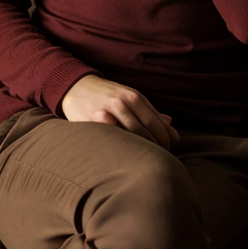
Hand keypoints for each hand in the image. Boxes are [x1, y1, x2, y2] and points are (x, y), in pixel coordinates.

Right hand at [61, 75, 179, 150]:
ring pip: (132, 136)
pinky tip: (125, 157)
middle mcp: (123, 102)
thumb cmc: (107, 95)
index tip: (169, 150)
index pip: (158, 123)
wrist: (76, 87)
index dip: (166, 140)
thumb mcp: (130, 97)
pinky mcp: (94, 121)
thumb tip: (171, 127)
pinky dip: (122, 149)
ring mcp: (108, 111)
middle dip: (156, 148)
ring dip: (141, 151)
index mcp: (134, 96)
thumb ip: (150, 112)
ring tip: (144, 161)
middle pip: (147, 132)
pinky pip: (112, 138)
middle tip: (159, 159)